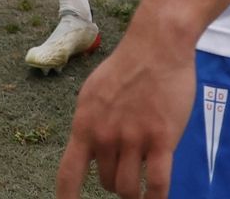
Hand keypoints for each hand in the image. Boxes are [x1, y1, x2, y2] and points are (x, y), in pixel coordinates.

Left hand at [55, 12, 196, 198]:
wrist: (157, 45)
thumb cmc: (126, 67)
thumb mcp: (93, 94)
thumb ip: (90, 124)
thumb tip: (87, 152)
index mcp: (84, 124)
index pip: (68, 174)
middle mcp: (105, 136)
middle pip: (106, 182)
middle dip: (115, 181)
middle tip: (126, 168)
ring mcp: (133, 139)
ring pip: (128, 189)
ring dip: (134, 193)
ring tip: (140, 185)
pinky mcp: (162, 139)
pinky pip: (157, 184)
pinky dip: (156, 198)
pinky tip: (156, 198)